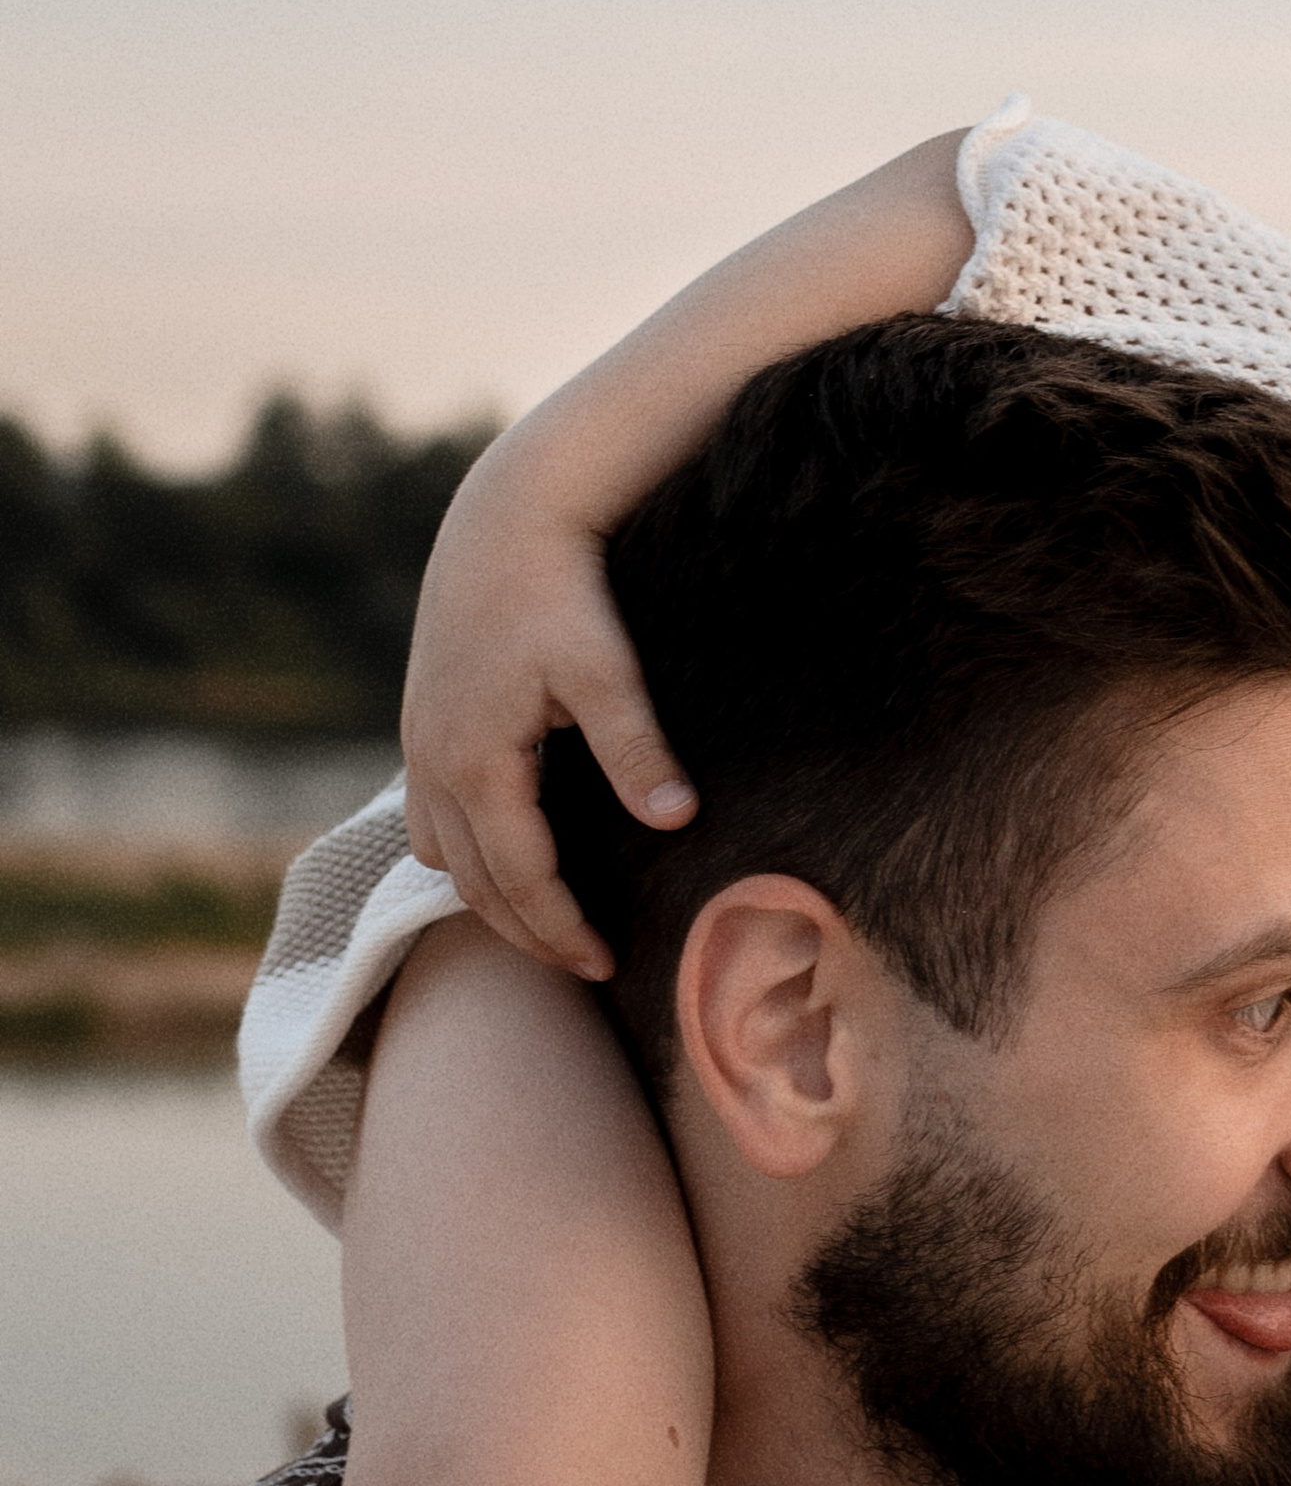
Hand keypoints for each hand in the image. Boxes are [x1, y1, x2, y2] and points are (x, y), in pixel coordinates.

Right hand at [401, 444, 693, 980]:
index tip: (607, 965)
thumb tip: (677, 820)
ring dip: (491, 900)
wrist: (507, 518)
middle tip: (586, 966)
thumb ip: (636, 749)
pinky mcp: (422, 725)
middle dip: (529, 932)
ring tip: (548, 926)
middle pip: (473, 885)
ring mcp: (419, 744)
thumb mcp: (606, 671)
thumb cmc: (562, 591)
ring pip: (442, 857)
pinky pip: (429, 819)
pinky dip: (464, 856)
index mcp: (477, 762)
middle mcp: (433, 763)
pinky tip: (505, 860)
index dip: (562, 930)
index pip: (518, 879)